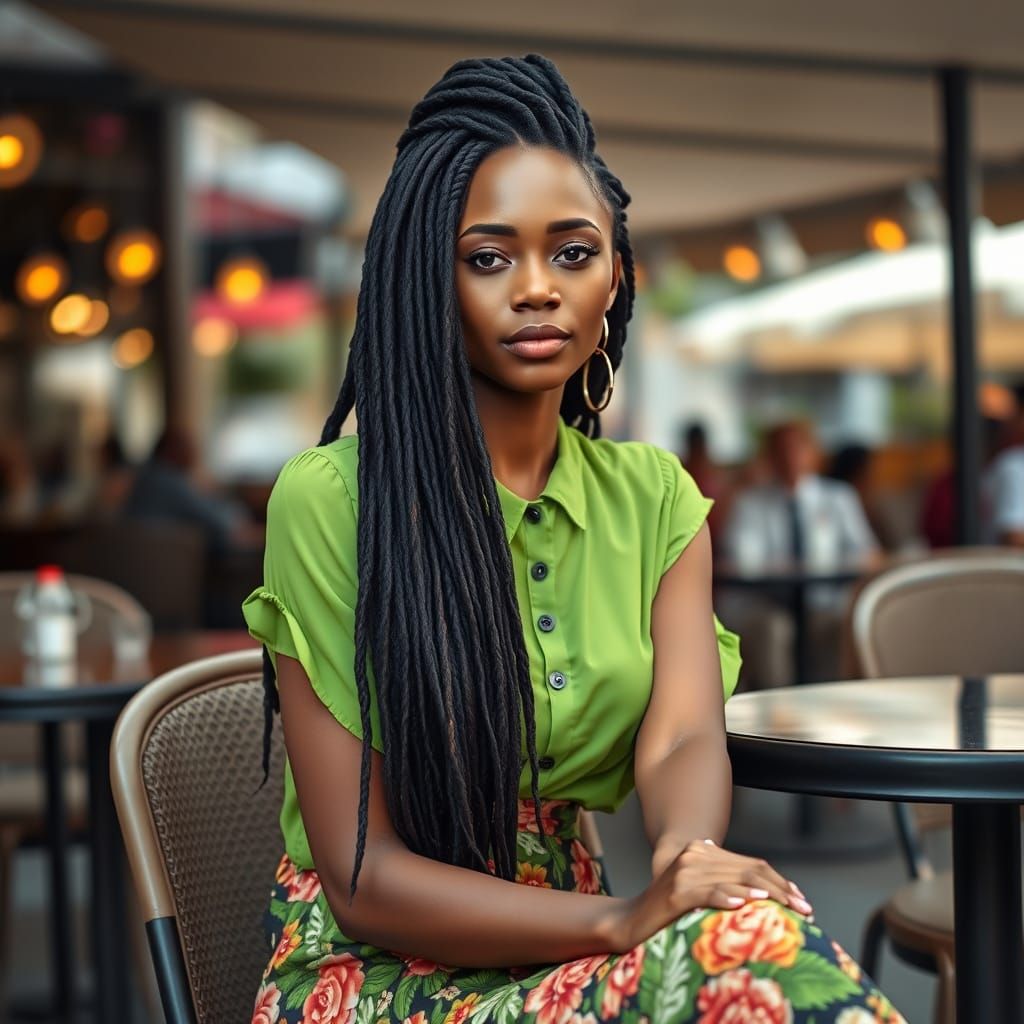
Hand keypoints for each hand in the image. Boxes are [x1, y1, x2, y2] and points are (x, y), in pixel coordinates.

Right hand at [609, 839, 812, 952]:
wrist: (631, 920)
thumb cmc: (669, 911)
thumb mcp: (700, 891)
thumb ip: (725, 881)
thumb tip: (764, 888)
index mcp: (702, 850)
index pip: (751, 863)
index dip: (780, 881)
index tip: (801, 900)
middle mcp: (694, 854)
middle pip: (748, 870)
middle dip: (781, 891)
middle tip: (804, 910)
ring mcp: (683, 871)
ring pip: (733, 880)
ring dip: (762, 894)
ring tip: (784, 908)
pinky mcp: (675, 890)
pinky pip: (707, 892)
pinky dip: (727, 898)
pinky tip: (742, 905)